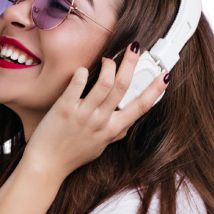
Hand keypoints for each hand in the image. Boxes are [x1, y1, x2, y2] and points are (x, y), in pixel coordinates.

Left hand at [23, 44, 168, 178]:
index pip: (141, 107)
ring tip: (108, 59)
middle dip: (132, 63)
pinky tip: (82, 70)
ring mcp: (83, 115)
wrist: (47, 165)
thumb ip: (115, 133)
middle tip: (135, 47)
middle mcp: (101, 121)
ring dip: (108, 65)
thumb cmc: (73, 156)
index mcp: (113, 129)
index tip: (165, 75)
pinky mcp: (65, 108)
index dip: (155, 90)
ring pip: (104, 82)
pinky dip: (81, 73)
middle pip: (123, 86)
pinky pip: (77, 84)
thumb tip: (128, 123)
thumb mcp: (101, 146)